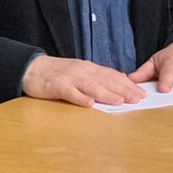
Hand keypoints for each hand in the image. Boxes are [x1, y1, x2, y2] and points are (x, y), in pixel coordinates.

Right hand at [21, 55, 143, 107]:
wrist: (32, 68)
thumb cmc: (57, 74)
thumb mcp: (80, 73)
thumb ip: (96, 79)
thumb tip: (116, 86)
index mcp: (89, 69)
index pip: (112, 75)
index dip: (128, 84)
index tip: (141, 92)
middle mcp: (83, 71)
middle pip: (106, 80)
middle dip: (124, 90)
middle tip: (138, 99)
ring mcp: (70, 78)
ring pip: (91, 86)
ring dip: (107, 94)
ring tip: (120, 102)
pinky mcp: (57, 86)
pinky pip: (70, 93)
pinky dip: (80, 98)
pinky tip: (89, 104)